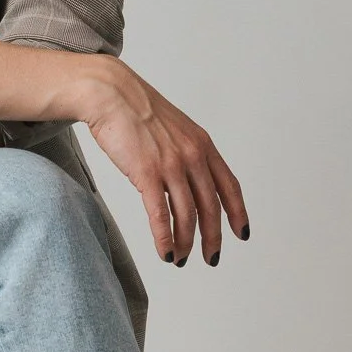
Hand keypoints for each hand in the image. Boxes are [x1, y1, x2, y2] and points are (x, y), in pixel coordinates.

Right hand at [79, 60, 248, 265]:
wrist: (110, 93)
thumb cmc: (134, 110)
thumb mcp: (172, 129)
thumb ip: (184, 153)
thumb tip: (184, 181)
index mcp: (202, 144)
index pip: (229, 185)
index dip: (238, 212)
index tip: (241, 233)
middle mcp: (192, 155)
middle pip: (211, 207)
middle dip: (213, 238)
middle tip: (211, 257)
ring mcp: (171, 165)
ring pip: (187, 215)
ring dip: (185, 242)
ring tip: (179, 258)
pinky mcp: (147, 173)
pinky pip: (160, 215)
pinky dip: (164, 238)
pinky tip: (164, 253)